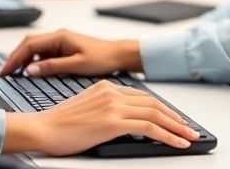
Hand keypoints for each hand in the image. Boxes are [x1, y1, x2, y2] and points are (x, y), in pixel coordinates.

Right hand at [0, 29, 141, 77]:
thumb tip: (29, 70)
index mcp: (59, 36)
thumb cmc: (102, 58)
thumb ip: (52, 66)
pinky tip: (30, 71)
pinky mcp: (62, 48)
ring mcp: (59, 41)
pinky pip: (42, 52)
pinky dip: (32, 61)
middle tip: (3, 74)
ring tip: (13, 75)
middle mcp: (57, 36)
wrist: (118, 55)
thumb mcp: (77, 64)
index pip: (28, 46)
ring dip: (22, 60)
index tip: (3, 72)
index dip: (13, 59)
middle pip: (27, 44)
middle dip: (14, 58)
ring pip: (33, 48)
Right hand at [2, 80, 199, 154]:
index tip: (175, 119)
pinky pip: (148, 128)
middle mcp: (113, 92)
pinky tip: (176, 143)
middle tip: (189, 129)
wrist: (40, 128)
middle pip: (153, 103)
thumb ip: (106, 109)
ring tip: (189, 137)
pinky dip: (167, 135)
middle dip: (175, 118)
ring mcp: (113, 106)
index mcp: (107, 87)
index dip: (162, 109)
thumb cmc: (58, 124)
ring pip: (155, 114)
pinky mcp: (112, 121)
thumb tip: (124, 121)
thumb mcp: (86, 109)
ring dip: (176, 127)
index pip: (143, 97)